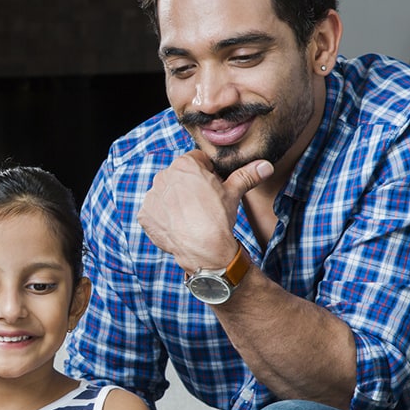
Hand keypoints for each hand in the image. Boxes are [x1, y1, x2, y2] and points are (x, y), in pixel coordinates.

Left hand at [138, 151, 272, 270]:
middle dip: (189, 187)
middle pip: (179, 177)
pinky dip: (163, 217)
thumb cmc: (218, 218)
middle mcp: (163, 176)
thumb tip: (265, 165)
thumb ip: (247, 175)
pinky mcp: (144, 214)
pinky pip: (154, 212)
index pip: (196, 161)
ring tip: (190, 217)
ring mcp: (151, 196)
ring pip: (166, 194)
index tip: (212, 186)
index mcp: (184, 164)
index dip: (207, 173)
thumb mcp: (234, 192)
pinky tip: (177, 225)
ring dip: (175, 201)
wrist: (204, 249)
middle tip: (202, 204)